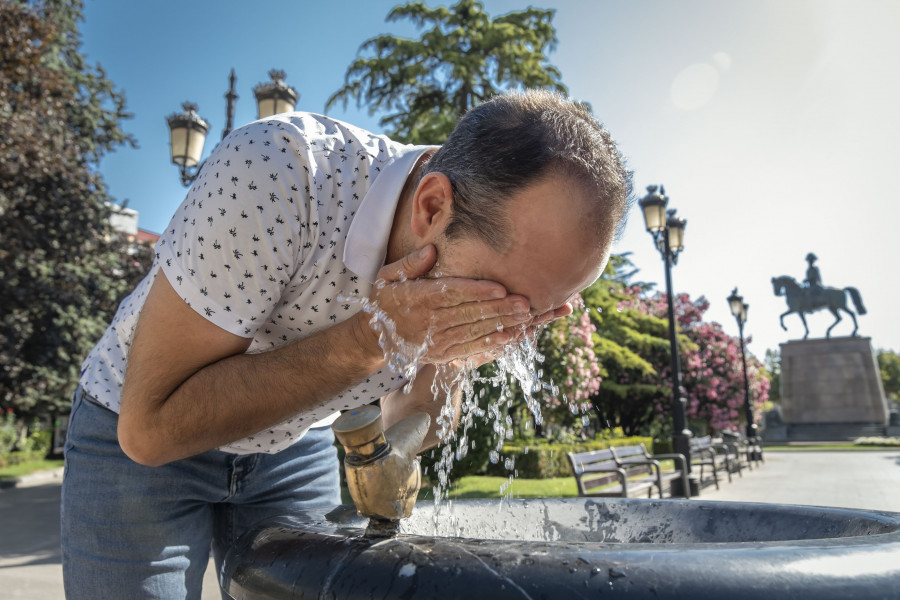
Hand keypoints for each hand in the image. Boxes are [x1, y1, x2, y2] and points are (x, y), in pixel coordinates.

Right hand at [363, 244, 536, 363]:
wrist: (377, 337)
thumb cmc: (387, 299)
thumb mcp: (388, 276)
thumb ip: (410, 263)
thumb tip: (432, 250)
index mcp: (416, 298)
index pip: (450, 294)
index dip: (476, 292)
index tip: (500, 287)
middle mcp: (427, 322)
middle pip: (467, 314)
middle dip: (498, 309)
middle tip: (525, 302)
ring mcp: (435, 341)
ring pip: (472, 332)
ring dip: (501, 325)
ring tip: (526, 317)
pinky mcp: (441, 355)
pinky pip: (468, 349)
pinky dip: (489, 344)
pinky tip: (509, 337)